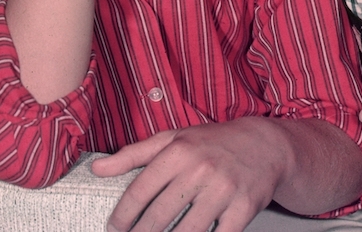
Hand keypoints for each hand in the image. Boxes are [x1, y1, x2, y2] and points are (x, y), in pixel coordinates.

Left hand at [90, 121, 286, 231]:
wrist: (265, 144)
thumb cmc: (213, 142)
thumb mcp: (173, 139)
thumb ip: (133, 155)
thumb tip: (97, 169)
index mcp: (179, 151)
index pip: (140, 190)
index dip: (123, 215)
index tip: (114, 228)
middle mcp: (199, 169)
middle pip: (159, 217)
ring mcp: (222, 190)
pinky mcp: (243, 209)